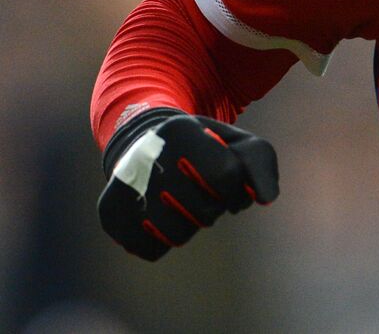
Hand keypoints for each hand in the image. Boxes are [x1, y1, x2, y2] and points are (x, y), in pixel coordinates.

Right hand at [97, 108, 278, 260]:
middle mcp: (146, 156)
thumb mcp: (234, 142)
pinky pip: (151, 250)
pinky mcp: (109, 212)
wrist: (145, 142)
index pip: (227, 175)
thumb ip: (259, 162)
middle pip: (205, 210)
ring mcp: (123, 185)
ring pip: (178, 234)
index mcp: (180, 131)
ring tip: (183, 204)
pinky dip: (164, 241)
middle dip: (215, 207)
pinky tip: (161, 217)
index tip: (233, 188)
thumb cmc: (201, 146)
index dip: (238, 190)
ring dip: (190, 225)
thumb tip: (267, 198)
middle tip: (204, 193)